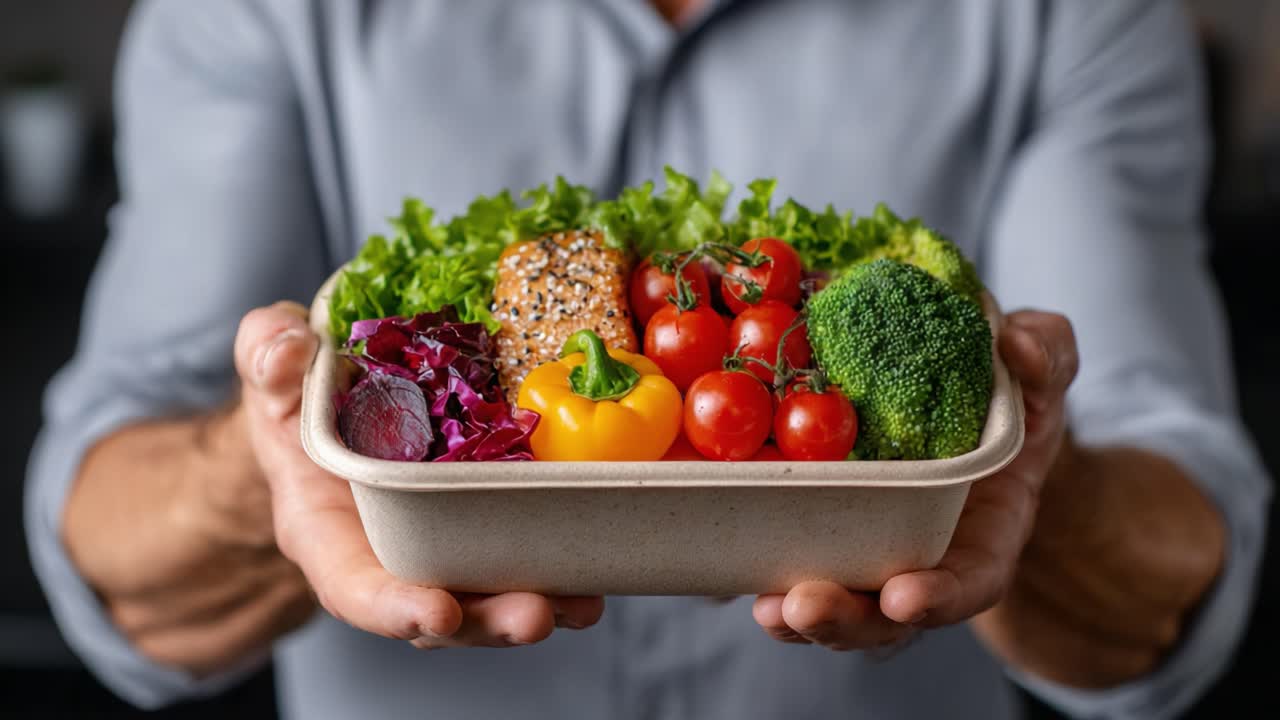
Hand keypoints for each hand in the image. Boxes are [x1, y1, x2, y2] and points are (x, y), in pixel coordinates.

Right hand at [233, 302, 603, 647]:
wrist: (333, 411)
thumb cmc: (298, 400)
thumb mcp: (273, 371)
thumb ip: (268, 358)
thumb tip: (291, 347)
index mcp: (326, 532)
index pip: (353, 586)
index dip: (393, 607)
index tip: (438, 613)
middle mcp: (388, 555)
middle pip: (437, 609)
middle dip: (487, 620)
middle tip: (537, 614)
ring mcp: (441, 548)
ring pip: (487, 597)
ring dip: (539, 605)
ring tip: (583, 604)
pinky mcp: (485, 529)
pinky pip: (521, 559)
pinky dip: (560, 570)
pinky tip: (600, 573)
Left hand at [753, 311, 1077, 649]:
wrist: (969, 410)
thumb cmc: (1011, 399)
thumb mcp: (1040, 372)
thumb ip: (1045, 360)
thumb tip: (1015, 344)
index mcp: (986, 533)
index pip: (970, 581)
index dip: (939, 596)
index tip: (903, 598)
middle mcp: (925, 558)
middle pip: (886, 614)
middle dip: (845, 618)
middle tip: (801, 607)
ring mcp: (872, 552)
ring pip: (837, 600)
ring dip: (796, 613)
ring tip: (763, 607)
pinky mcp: (822, 531)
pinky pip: (792, 560)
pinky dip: (759, 572)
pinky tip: (722, 576)